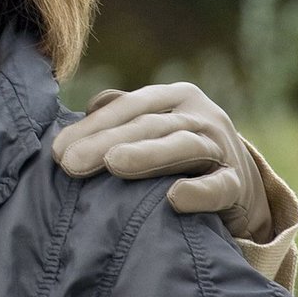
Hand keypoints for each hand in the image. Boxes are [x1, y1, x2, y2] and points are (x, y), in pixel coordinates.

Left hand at [52, 82, 270, 241]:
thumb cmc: (181, 154)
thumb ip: (122, 113)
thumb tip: (89, 106)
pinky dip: (198, 192)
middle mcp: (200, 115)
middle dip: (105, 143)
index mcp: (175, 98)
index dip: (91, 126)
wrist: (241, 189)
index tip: (55, 150)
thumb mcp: (155, 126)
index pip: (128, 107)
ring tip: (112, 164)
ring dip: (146, 155)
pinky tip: (174, 199)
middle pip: (148, 126)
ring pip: (182, 146)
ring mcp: (221, 147)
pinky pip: (218, 187)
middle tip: (68, 163)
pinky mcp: (238, 185)